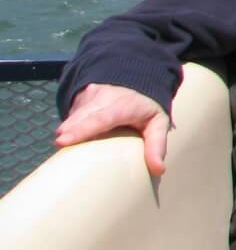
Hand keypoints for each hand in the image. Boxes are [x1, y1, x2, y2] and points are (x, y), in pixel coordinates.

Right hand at [55, 83, 170, 176]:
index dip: (81, 129)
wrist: (137, 80)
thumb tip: (158, 169)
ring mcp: (89, 96)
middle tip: (62, 148)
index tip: (62, 141)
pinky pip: (70, 117)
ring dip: (69, 133)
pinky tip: (77, 135)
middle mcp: (104, 97)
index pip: (100, 118)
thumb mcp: (159, 123)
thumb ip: (157, 144)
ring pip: (71, 118)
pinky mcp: (79, 98)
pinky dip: (71, 128)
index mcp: (124, 105)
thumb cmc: (146, 107)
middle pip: (79, 118)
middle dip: (68, 134)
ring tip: (70, 144)